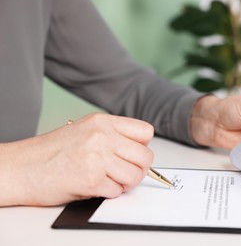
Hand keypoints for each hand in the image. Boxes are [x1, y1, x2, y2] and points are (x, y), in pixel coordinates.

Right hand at [0, 113, 153, 205]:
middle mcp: (102, 136)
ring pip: (135, 176)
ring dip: (124, 183)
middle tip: (124, 173)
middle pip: (146, 156)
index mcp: (102, 122)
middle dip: (138, 169)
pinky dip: (107, 193)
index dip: (142, 146)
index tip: (132, 154)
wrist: (20, 168)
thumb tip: (140, 151)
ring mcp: (97, 157)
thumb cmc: (51, 152)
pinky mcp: (91, 180)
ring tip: (106, 180)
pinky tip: (91, 186)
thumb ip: (113, 136)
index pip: (146, 131)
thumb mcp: (85, 130)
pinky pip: (117, 191)